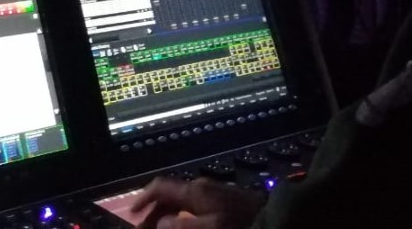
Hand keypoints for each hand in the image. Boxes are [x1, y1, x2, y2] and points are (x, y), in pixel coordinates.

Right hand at [128, 176, 265, 228]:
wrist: (280, 221)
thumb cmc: (241, 226)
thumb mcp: (210, 228)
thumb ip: (182, 226)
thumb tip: (162, 223)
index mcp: (195, 191)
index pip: (160, 187)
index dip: (142, 199)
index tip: (130, 215)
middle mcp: (202, 188)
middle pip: (169, 197)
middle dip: (154, 214)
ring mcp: (214, 194)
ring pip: (183, 204)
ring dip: (169, 218)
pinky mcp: (225, 203)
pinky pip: (196, 209)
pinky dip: (184, 219)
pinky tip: (186, 227)